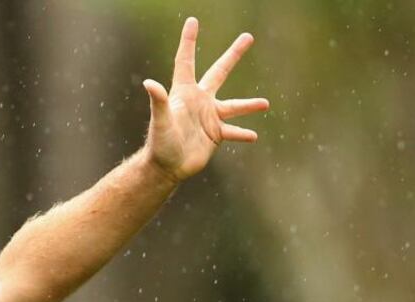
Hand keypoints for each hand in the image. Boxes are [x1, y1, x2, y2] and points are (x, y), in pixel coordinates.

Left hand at [142, 17, 269, 182]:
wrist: (167, 167)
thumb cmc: (160, 143)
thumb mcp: (160, 121)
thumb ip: (158, 101)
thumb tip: (148, 82)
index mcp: (184, 92)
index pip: (186, 61)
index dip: (188, 41)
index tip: (193, 21)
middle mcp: (199, 101)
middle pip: (219, 72)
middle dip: (233, 55)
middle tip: (248, 37)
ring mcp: (209, 117)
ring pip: (234, 105)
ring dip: (249, 104)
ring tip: (265, 103)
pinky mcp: (215, 134)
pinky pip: (233, 131)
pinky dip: (243, 133)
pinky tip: (253, 135)